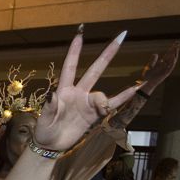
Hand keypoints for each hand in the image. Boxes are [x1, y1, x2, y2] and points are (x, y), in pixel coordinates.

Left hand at [32, 28, 137, 151]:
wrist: (51, 144)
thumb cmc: (44, 129)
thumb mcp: (43, 119)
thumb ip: (50, 107)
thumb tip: (52, 95)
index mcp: (64, 90)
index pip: (70, 66)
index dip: (75, 51)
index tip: (80, 34)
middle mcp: (78, 92)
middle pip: (94, 70)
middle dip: (107, 55)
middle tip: (120, 37)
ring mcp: (87, 103)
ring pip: (101, 94)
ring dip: (103, 100)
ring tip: (101, 110)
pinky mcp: (94, 115)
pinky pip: (111, 105)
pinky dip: (123, 98)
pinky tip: (135, 90)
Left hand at [138, 41, 179, 94]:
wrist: (146, 83)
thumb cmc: (147, 76)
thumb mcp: (149, 66)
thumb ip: (153, 60)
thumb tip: (156, 54)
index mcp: (162, 63)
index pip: (168, 54)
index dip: (172, 49)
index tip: (175, 43)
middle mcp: (165, 66)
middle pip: (172, 56)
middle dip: (175, 49)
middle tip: (178, 43)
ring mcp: (166, 69)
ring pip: (172, 61)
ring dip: (175, 54)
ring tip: (177, 48)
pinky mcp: (166, 73)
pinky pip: (170, 67)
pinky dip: (172, 61)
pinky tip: (173, 56)